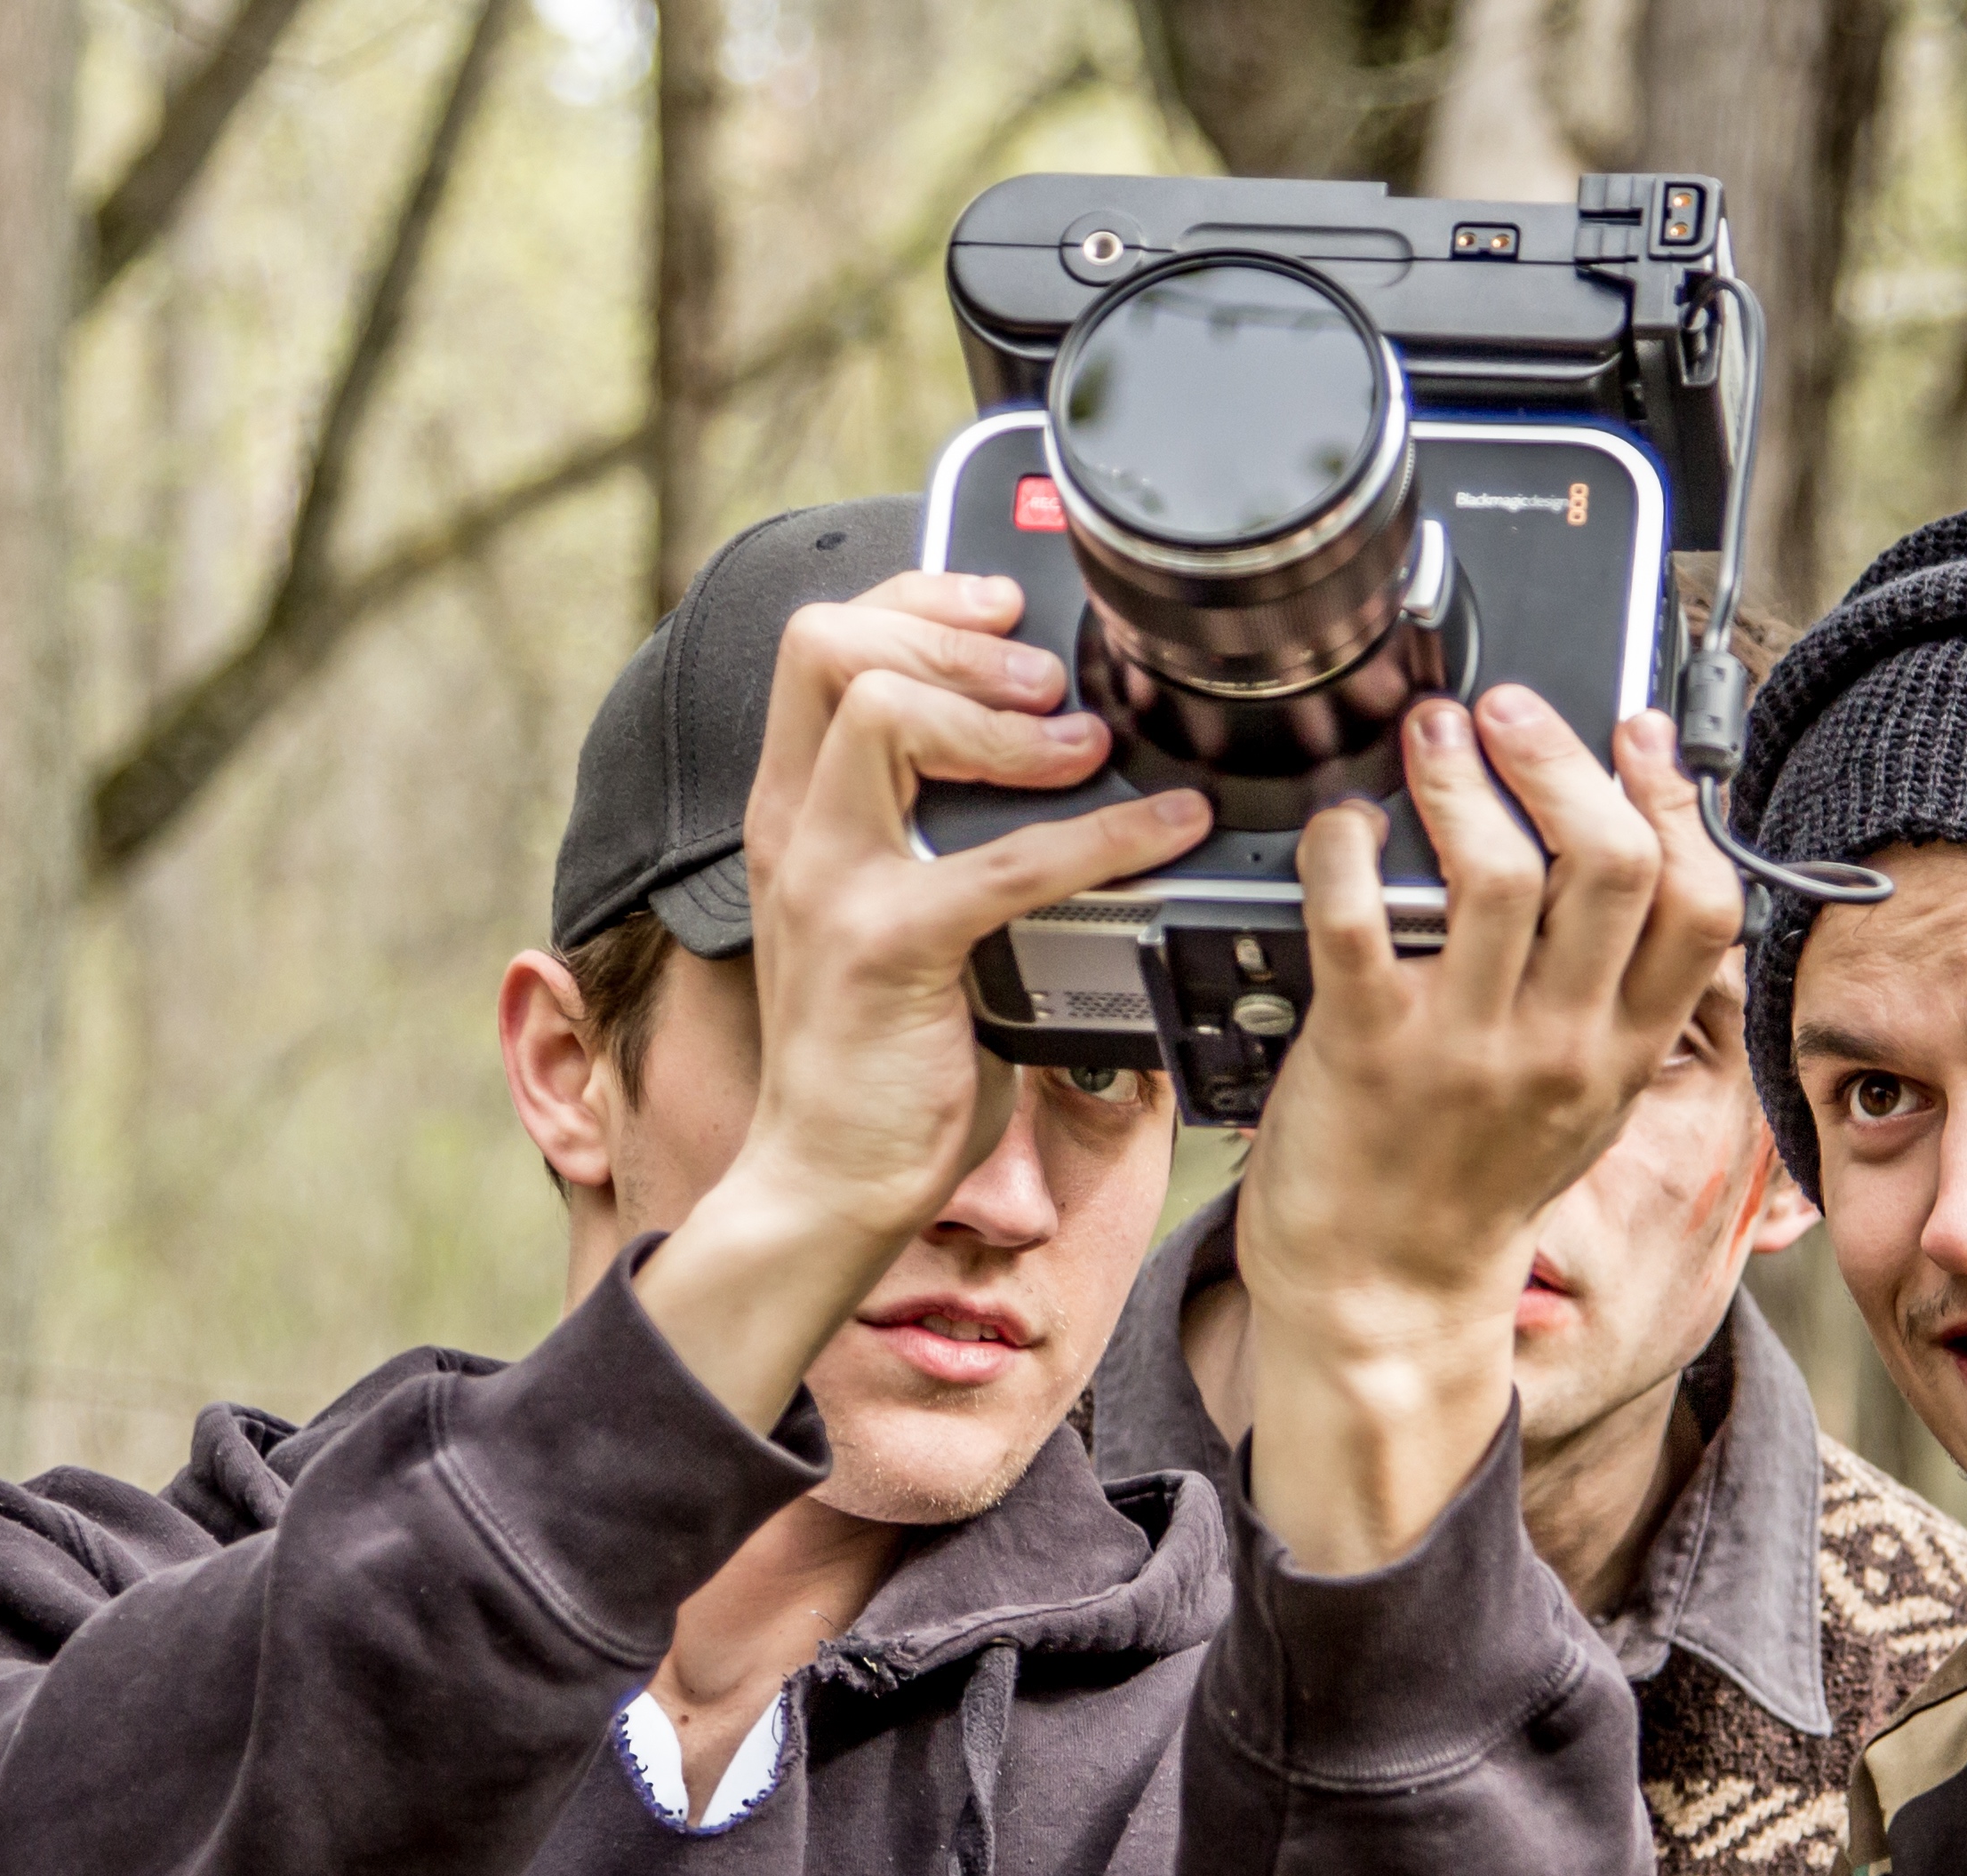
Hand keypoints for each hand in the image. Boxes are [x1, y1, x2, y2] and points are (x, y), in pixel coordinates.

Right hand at [640, 574, 1209, 1428]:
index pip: (820, 644)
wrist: (827, 1184)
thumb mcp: (898, 921)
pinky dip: (1103, 833)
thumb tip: (1060, 782)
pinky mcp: (888, 948)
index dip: (914, 600)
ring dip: (1005, 716)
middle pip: (831, 645)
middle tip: (1047, 679)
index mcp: (797, 814)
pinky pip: (1003, 858)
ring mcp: (832, 883)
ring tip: (1087, 745)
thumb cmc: (881, 1062)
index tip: (1002, 608)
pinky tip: (1169, 831)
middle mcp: (796, 830)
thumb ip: (941, 845)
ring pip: (885, 714)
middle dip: (955, 634)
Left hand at [1234, 687, 1739, 1570]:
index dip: (1676, 802)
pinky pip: (1360, 913)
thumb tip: (1636, 866)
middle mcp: (1557, 1046)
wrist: (1380, 1299)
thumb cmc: (1468, 1192)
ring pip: (1494, 870)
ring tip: (1433, 735)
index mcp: (1622, 1052)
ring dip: (1459, 775)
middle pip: (1611, 864)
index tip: (1636, 736)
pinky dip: (1348, 843)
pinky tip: (1349, 824)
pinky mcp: (1365, 1048)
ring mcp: (1464, 1048)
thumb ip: (1615, 999)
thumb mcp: (1584, 1103)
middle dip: (1562, 757)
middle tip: (1510, 708)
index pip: (1699, 906)